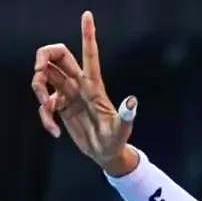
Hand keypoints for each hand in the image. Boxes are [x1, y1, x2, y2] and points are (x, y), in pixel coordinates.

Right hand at [31, 10, 136, 170]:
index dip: (88, 34)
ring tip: (49, 110)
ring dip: (38, 90)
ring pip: (43, 77)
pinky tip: (54, 131)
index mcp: (94, 85)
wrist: (107, 154)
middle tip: (39, 73)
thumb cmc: (117, 140)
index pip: (89, 54)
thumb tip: (133, 102)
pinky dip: (44, 116)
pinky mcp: (61, 107)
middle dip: (41, 58)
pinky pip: (44, 104)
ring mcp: (68, 94)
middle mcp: (79, 85)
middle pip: (56, 56)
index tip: (88, 14)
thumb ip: (126, 116)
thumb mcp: (122, 129)